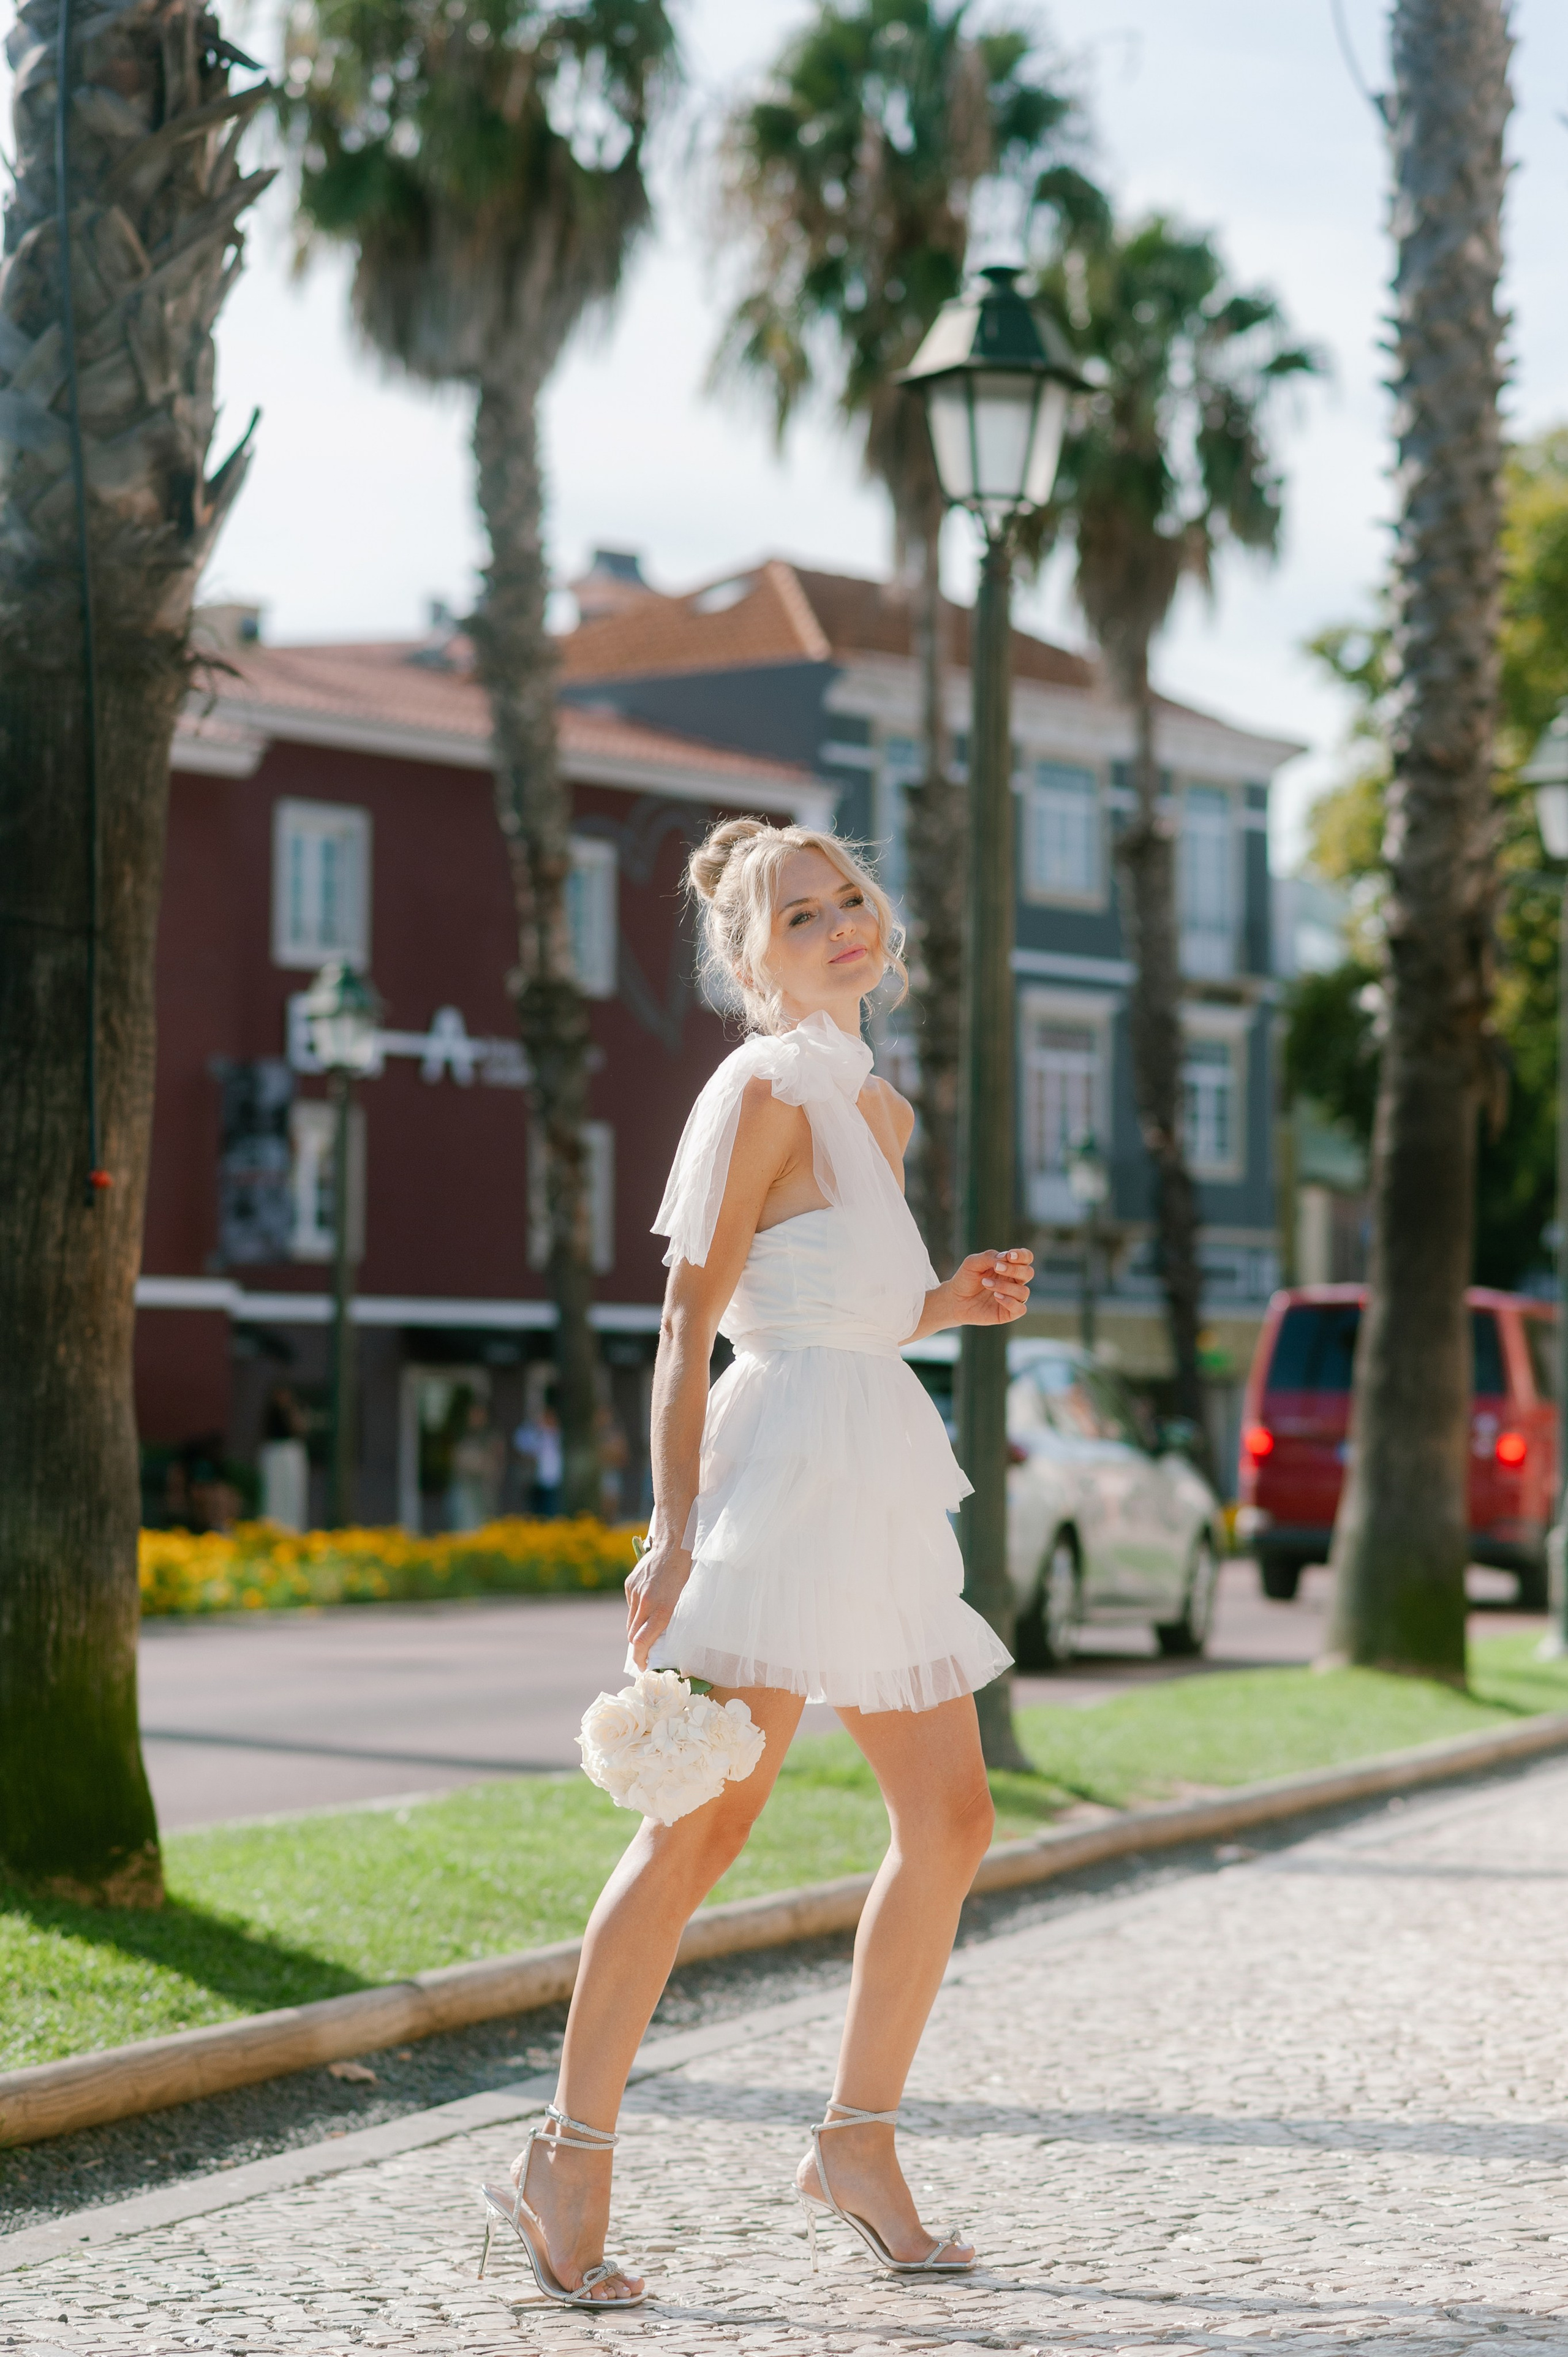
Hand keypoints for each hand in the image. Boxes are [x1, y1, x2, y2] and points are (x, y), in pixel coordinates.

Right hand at [625, 1538, 693, 1668]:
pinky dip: (637, 1611)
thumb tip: (663, 1638)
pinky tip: (649, 1604)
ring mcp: (635, 1593)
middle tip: (647, 1651)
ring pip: (630, 1621)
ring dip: (637, 1629)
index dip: (640, 1658)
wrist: (673, 1546)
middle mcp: (645, 1603)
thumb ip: (671, 1619)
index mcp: (662, 1610)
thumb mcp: (684, 1601)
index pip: (642, 1642)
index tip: (643, 1666)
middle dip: (638, 1646)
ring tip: (648, 1628)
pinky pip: (631, 1605)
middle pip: (632, 1635)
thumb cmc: (686, 1575)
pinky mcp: (629, 1584)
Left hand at [949, 1247, 1033, 1326]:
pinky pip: (1020, 1309)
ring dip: (1005, 1286)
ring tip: (985, 1283)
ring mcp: (1012, 1298)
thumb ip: (989, 1257)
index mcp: (1009, 1267)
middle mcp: (1014, 1282)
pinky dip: (1010, 1302)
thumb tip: (1006, 1257)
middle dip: (1014, 1269)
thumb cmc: (965, 1279)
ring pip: (1023, 1291)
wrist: (954, 1300)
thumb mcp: (973, 1263)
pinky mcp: (1008, 1313)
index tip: (1010, 1256)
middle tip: (996, 1268)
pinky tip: (996, 1296)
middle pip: (1029, 1273)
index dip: (1022, 1256)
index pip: (1026, 1258)